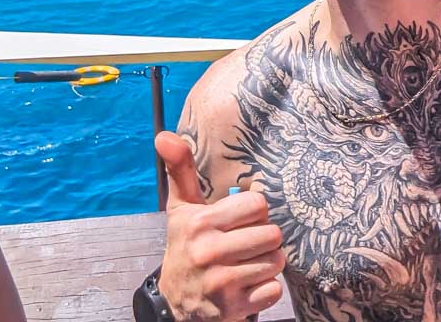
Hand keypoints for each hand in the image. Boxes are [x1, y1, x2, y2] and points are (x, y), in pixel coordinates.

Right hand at [154, 131, 285, 321]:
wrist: (175, 303)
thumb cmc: (186, 246)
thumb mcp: (181, 209)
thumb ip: (180, 171)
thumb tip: (164, 135)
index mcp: (200, 224)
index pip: (258, 204)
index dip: (253, 212)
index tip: (238, 221)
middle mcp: (208, 253)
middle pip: (272, 234)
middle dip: (263, 239)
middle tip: (245, 245)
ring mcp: (221, 284)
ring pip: (276, 261)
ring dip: (267, 264)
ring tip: (246, 264)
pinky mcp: (233, 309)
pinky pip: (274, 290)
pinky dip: (266, 290)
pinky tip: (247, 287)